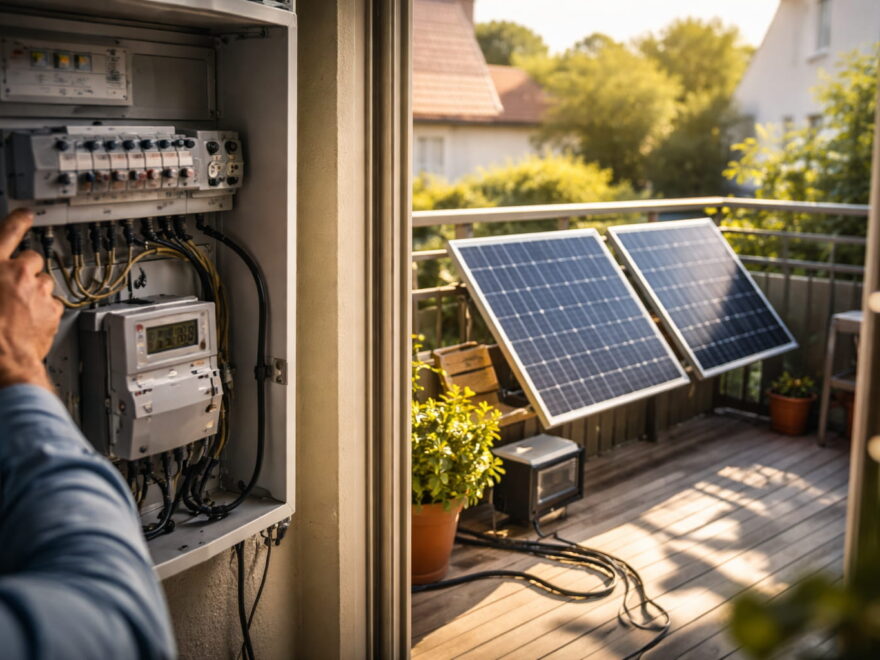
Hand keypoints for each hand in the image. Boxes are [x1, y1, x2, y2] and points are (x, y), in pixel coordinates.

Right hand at [0, 209, 62, 390]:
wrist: (0, 360)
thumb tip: (0, 278)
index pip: (7, 231)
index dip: (17, 220)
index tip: (25, 214)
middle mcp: (19, 274)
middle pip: (32, 258)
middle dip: (25, 268)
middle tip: (14, 284)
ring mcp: (38, 292)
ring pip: (44, 280)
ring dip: (35, 288)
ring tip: (20, 305)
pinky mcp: (52, 311)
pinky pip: (52, 302)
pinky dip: (44, 307)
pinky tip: (31, 319)